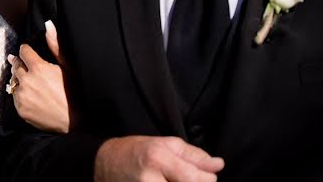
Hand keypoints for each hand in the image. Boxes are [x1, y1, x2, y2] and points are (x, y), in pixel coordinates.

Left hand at [7, 20, 71, 132]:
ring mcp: (22, 96)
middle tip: (21, 62)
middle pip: (16, 65)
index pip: (24, 51)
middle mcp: (27, 80)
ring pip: (13, 81)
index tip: (28, 51)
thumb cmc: (74, 92)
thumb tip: (48, 24)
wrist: (74, 122)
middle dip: (20, 62)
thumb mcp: (68, 67)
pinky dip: (19, 93)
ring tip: (27, 79)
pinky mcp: (20, 109)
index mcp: (38, 67)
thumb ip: (55, 45)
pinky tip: (29, 93)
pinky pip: (14, 96)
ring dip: (18, 78)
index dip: (26, 50)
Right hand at [94, 136, 223, 181]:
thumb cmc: (135, 151)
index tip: (203, 176)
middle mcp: (149, 179)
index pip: (197, 179)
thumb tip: (218, 165)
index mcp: (158, 158)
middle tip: (184, 178)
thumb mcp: (164, 144)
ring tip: (172, 180)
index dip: (207, 179)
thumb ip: (193, 155)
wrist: (104, 163)